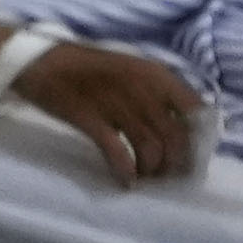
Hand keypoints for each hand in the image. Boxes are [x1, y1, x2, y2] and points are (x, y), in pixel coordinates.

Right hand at [0, 39, 217, 189]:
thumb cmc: (90, 68)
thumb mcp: (133, 70)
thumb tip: (183, 126)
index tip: (194, 157)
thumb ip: (158, 92)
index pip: (197, 111)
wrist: (43, 62)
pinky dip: (124, 171)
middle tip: (167, 177)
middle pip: (176, 136)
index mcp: (157, 74)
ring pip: (151, 148)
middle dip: (176, 164)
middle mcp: (142, 88)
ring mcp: (116, 103)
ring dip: (151, 170)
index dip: (200, 139)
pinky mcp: (90, 118)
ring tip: (144, 178)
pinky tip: (124, 180)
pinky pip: (117, 152)